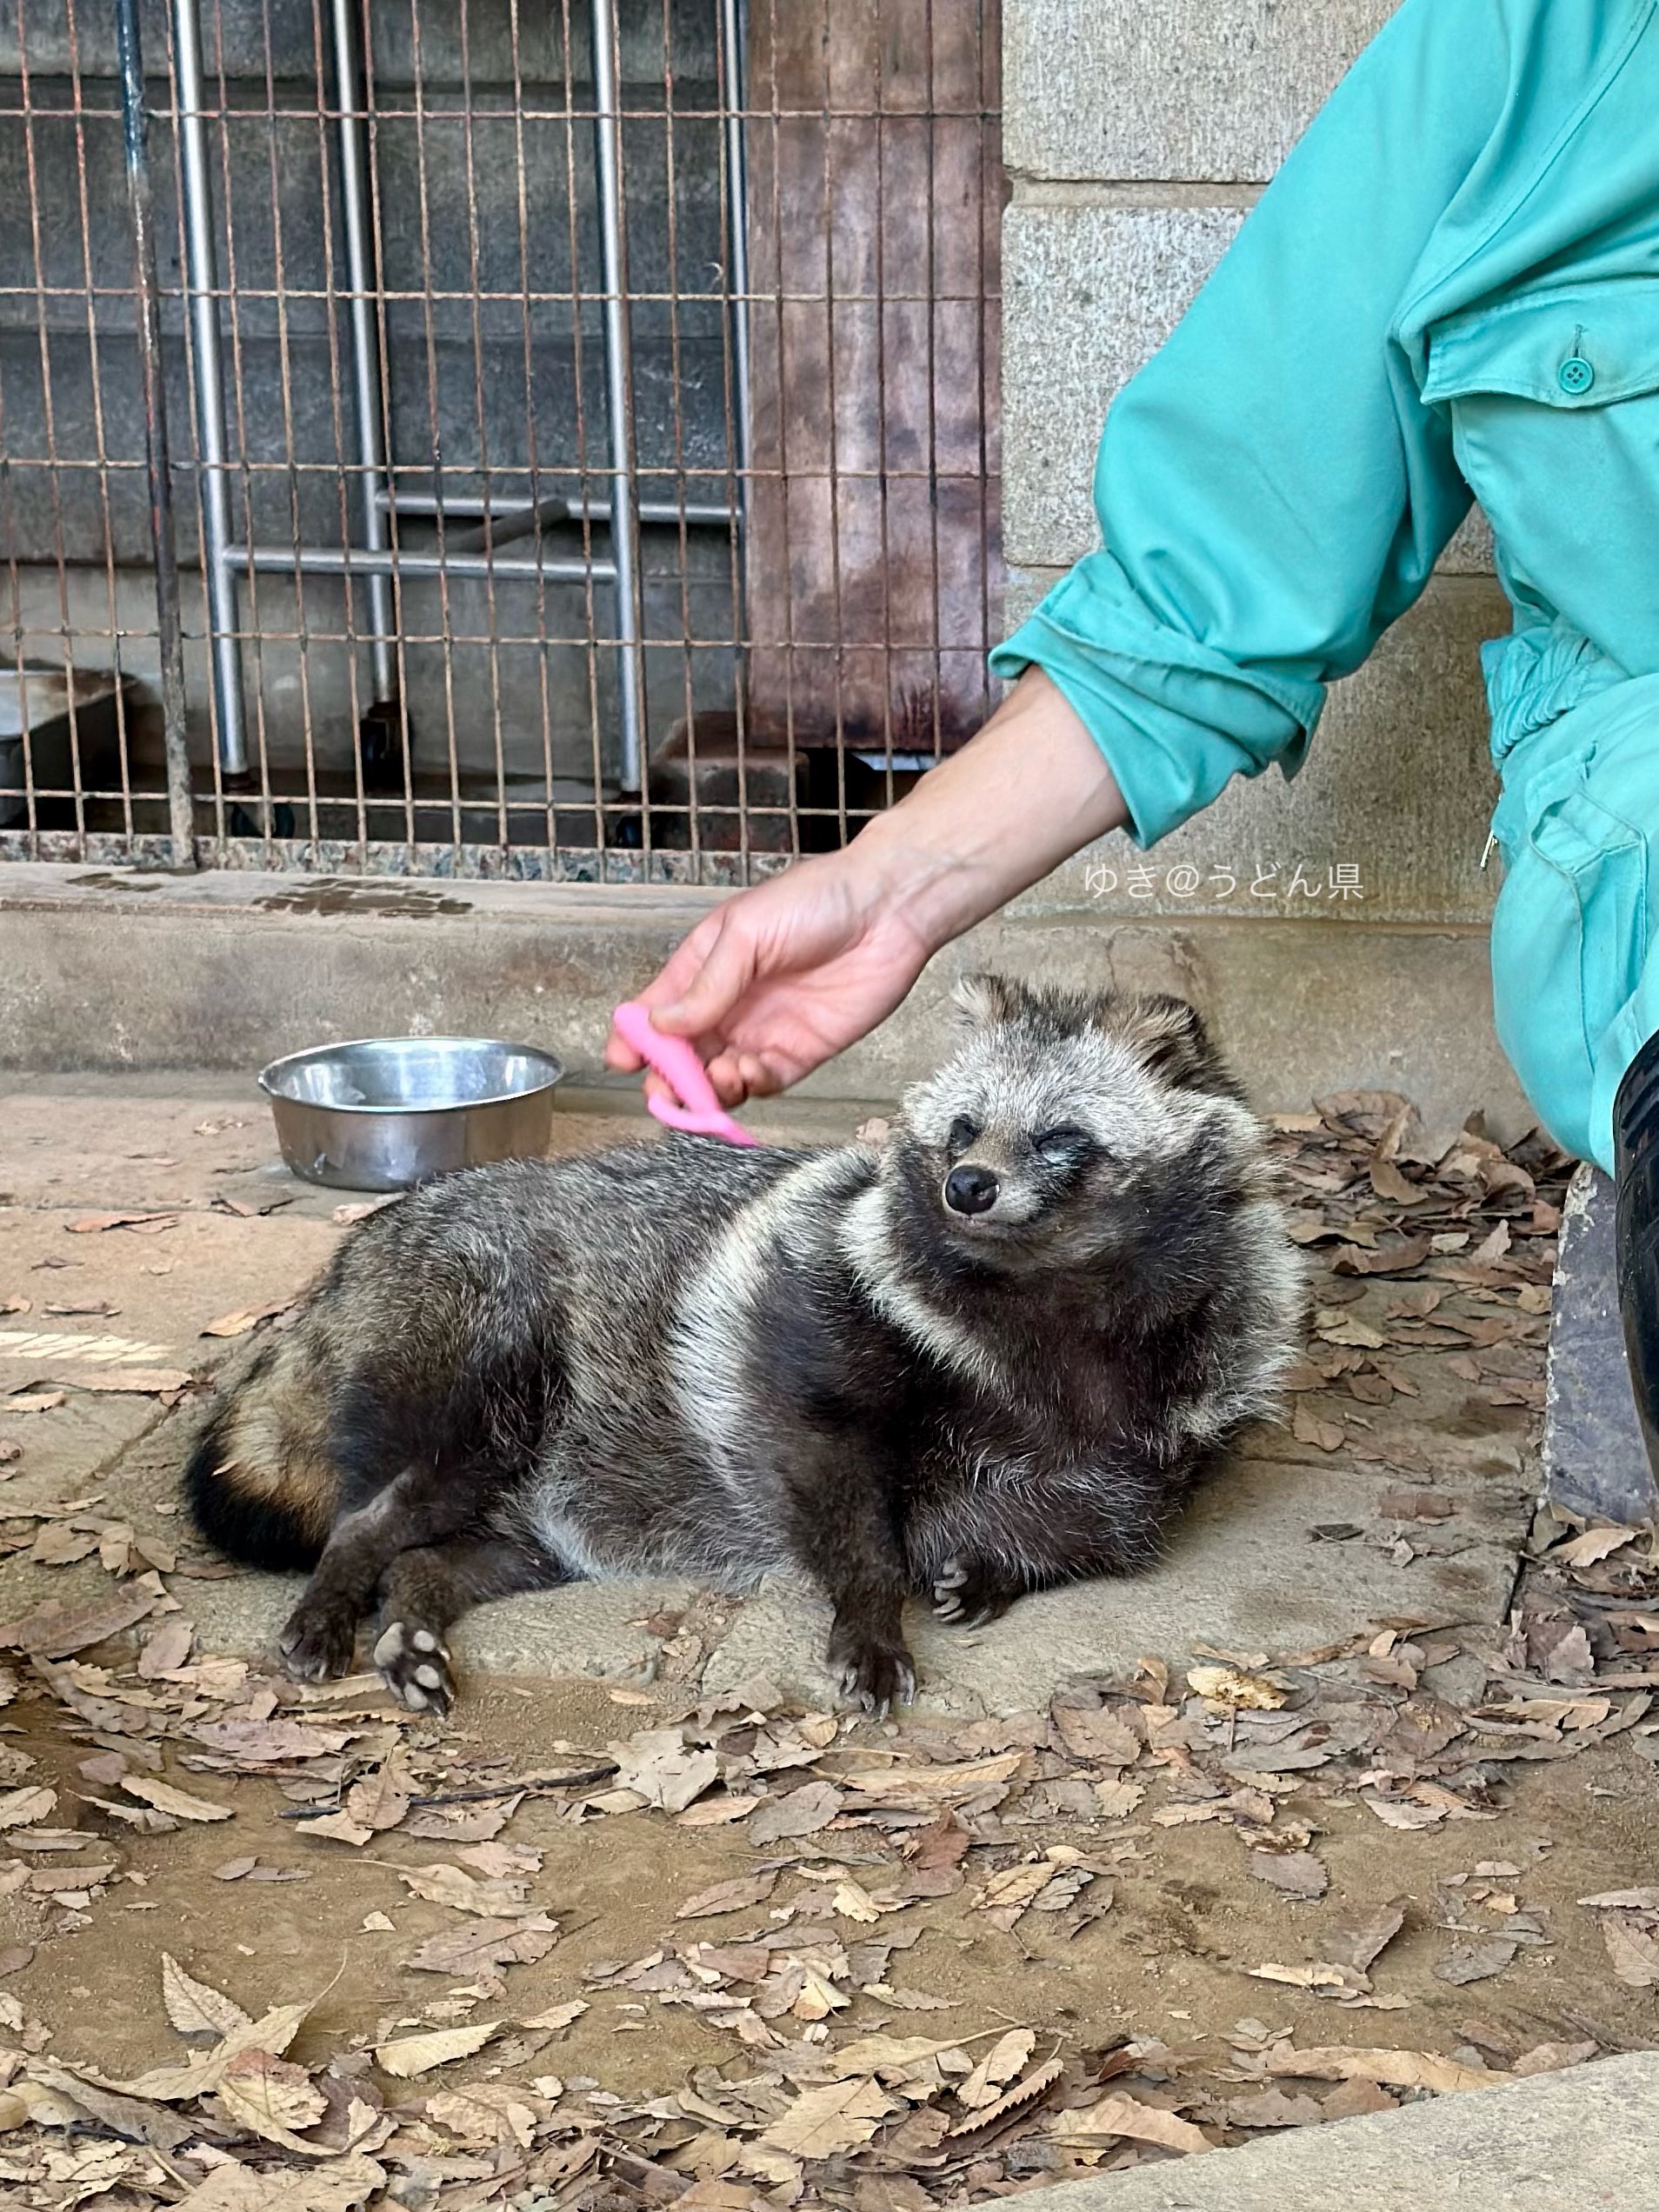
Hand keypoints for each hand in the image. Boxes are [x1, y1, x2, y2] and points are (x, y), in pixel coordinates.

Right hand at [605, 846, 933, 1104]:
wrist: (888, 909)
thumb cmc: (816, 901)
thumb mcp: (746, 932)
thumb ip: (706, 984)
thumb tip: (662, 1024)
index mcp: (703, 967)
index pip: (657, 1011)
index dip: (636, 1038)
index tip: (623, 1059)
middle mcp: (728, 1005)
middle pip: (683, 1055)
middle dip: (668, 1077)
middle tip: (665, 1088)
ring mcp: (762, 1031)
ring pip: (718, 1077)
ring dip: (707, 1089)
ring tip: (714, 1079)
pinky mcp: (799, 1053)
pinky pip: (762, 1083)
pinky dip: (747, 1088)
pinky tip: (744, 1075)